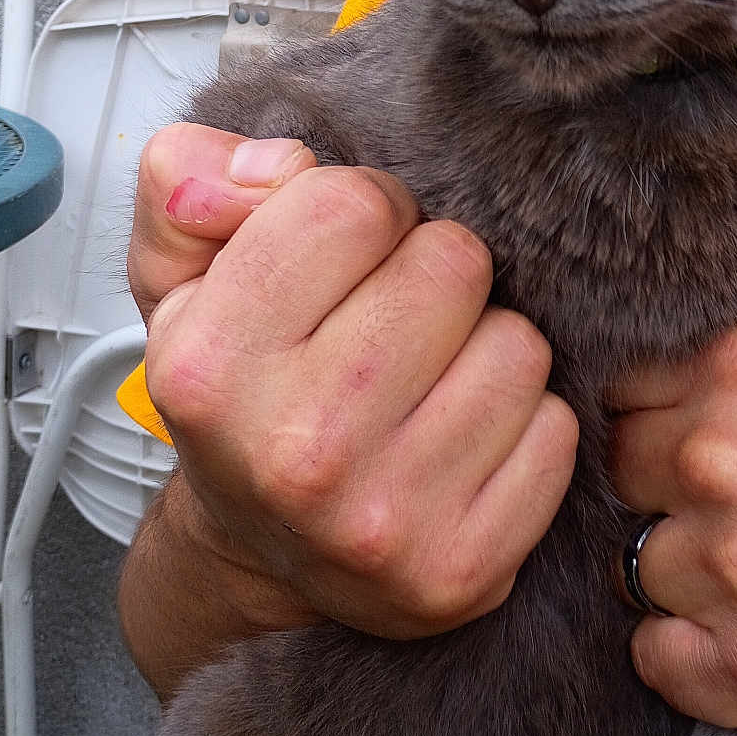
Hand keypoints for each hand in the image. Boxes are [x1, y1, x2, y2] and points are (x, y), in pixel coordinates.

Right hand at [122, 123, 577, 677]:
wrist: (265, 550)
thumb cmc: (242, 394)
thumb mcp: (180, 275)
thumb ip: (190, 182)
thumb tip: (273, 167)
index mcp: (211, 365)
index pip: (353, 204)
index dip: (366, 208)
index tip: (351, 251)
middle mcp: (294, 450)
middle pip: (453, 262)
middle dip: (432, 270)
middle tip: (395, 315)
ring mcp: (383, 520)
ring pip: (518, 344)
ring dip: (484, 345)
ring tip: (429, 377)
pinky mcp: (462, 568)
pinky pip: (556, 428)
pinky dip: (522, 421)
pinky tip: (461, 438)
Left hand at [609, 301, 736, 735]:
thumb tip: (687, 265)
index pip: (622, 389)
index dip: (656, 413)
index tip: (691, 432)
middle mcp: (725, 459)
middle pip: (620, 474)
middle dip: (665, 486)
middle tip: (732, 500)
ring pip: (635, 565)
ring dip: (683, 567)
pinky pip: (657, 654)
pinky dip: (687, 647)